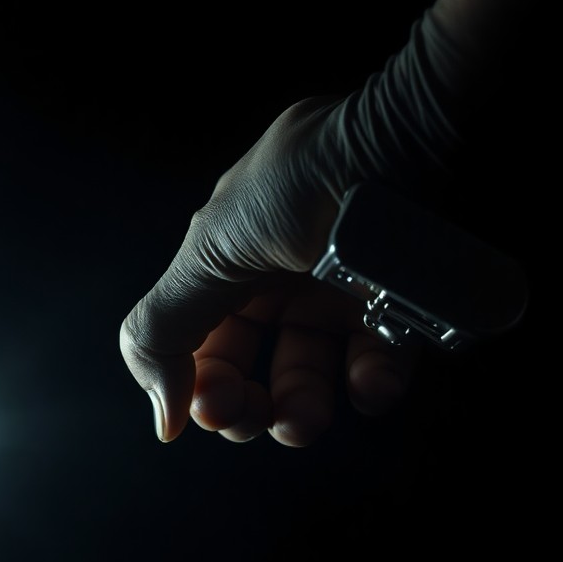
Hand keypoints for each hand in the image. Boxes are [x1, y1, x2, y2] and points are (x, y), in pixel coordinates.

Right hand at [118, 98, 422, 445]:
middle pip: (254, 375)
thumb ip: (164, 329)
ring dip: (303, 413)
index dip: (202, 387)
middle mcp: (280, 286)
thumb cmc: (300, 181)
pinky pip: (380, 365)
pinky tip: (368, 385)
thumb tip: (162, 420)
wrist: (400, 140)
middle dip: (249, 409)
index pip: (203, 349)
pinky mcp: (396, 307)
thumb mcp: (211, 249)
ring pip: (314, 382)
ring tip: (306, 419)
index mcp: (227, 268)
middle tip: (254, 417)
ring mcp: (338, 299)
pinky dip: (371, 387)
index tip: (209, 412)